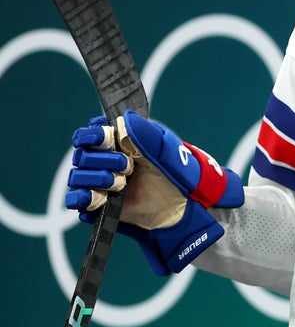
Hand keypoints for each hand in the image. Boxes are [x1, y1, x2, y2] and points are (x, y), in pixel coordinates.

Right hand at [67, 110, 244, 274]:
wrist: (185, 208)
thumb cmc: (179, 175)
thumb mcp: (168, 153)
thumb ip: (147, 135)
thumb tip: (124, 118)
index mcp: (119, 144)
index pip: (90, 133)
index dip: (94, 135)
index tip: (108, 138)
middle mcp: (105, 162)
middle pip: (82, 155)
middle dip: (102, 159)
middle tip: (127, 166)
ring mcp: (100, 184)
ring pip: (77, 177)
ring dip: (96, 178)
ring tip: (121, 183)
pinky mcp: (99, 206)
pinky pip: (75, 201)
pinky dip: (82, 198)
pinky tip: (99, 197)